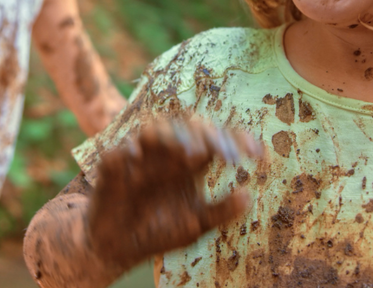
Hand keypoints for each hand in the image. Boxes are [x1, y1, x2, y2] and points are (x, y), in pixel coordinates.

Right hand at [87, 119, 263, 268]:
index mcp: (191, 161)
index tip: (260, 154)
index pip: (216, 140)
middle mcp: (168, 153)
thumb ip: (220, 211)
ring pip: (155, 128)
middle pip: (189, 125)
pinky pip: (118, 152)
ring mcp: (140, 156)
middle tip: (223, 153)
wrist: (117, 246)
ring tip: (193, 154)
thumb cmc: (159, 230)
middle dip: (208, 135)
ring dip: (173, 136)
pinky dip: (128, 151)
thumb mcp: (195, 224)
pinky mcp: (112, 167)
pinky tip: (138, 156)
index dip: (238, 140)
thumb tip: (250, 196)